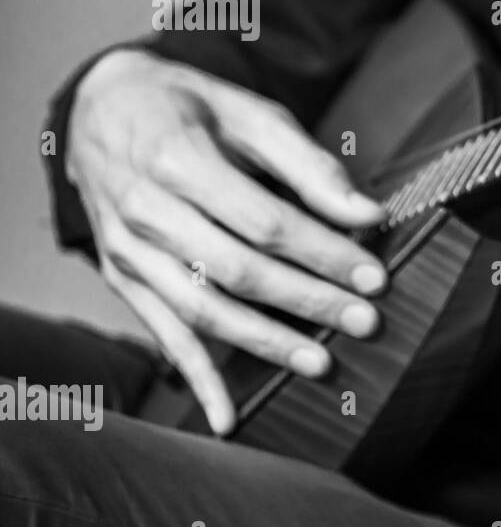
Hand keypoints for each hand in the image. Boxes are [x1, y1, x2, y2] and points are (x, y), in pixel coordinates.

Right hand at [66, 49, 388, 433]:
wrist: (100, 111)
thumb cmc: (189, 110)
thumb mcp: (248, 113)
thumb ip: (308, 163)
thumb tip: (367, 214)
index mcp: (178, 159)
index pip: (264, 221)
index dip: (323, 252)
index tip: (373, 276)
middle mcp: (144, 210)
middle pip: (237, 270)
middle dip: (308, 301)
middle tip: (365, 321)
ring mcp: (128, 250)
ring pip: (202, 309)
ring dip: (265, 342)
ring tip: (320, 362)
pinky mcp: (123, 278)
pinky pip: (163, 334)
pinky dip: (197, 379)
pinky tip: (229, 417)